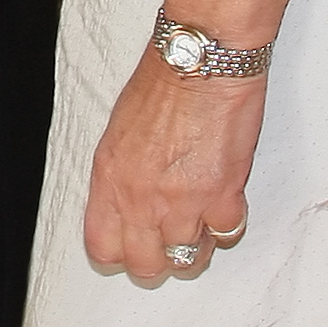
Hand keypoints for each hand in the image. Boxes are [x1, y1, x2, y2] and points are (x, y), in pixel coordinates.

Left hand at [82, 48, 260, 285]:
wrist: (200, 61)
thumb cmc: (161, 84)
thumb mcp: (118, 132)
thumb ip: (120, 177)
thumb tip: (125, 207)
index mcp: (109, 178)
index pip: (102, 247)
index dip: (117, 253)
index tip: (130, 246)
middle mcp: (141, 196)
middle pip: (146, 265)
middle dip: (158, 259)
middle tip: (167, 239)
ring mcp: (183, 200)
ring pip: (188, 258)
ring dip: (195, 242)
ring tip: (198, 216)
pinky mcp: (223, 195)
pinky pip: (225, 234)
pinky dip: (225, 224)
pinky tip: (221, 201)